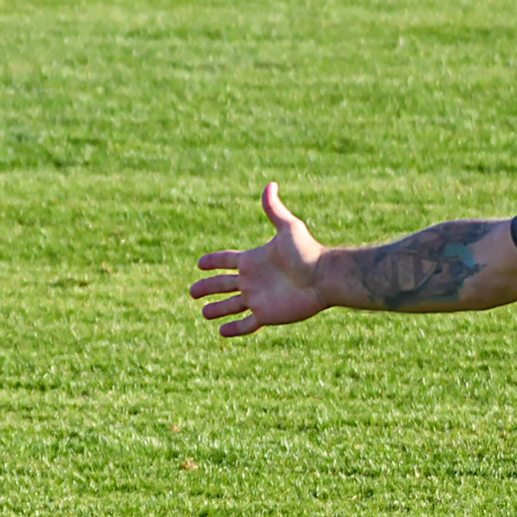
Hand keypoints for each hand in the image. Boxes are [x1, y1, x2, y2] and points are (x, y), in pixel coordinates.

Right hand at [189, 183, 328, 335]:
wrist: (324, 278)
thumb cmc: (308, 253)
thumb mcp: (288, 228)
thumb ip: (275, 209)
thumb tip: (270, 184)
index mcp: (254, 260)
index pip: (226, 260)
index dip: (213, 261)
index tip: (200, 263)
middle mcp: (253, 280)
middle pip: (223, 284)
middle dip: (207, 287)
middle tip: (192, 292)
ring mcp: (259, 298)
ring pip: (231, 306)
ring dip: (217, 309)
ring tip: (204, 313)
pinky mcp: (267, 315)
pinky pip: (247, 324)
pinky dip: (234, 329)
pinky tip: (222, 332)